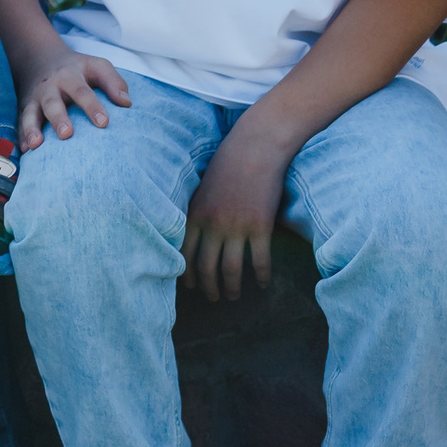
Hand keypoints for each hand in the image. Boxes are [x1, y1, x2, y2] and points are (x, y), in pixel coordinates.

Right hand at [15, 43, 131, 148]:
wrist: (40, 58)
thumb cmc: (77, 69)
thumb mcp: (96, 66)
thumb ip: (113, 82)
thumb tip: (126, 103)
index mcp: (70, 76)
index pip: (82, 91)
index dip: (92, 106)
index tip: (104, 123)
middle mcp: (50, 86)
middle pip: (52, 102)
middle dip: (58, 118)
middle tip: (66, 134)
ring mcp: (34, 98)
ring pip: (30, 113)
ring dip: (32, 128)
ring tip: (36, 145)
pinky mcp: (24, 108)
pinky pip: (20, 122)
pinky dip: (20, 136)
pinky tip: (25, 150)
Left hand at [181, 119, 293, 301]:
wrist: (254, 148)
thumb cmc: (228, 165)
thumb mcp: (202, 188)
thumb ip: (196, 212)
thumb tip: (192, 233)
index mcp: (195, 215)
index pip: (184, 254)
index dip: (186, 274)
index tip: (190, 286)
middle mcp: (212, 225)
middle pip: (206, 268)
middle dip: (208, 288)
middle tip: (213, 298)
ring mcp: (236, 227)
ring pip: (231, 270)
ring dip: (232, 288)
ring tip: (234, 296)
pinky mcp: (260, 227)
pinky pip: (259, 261)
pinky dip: (260, 276)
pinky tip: (262, 283)